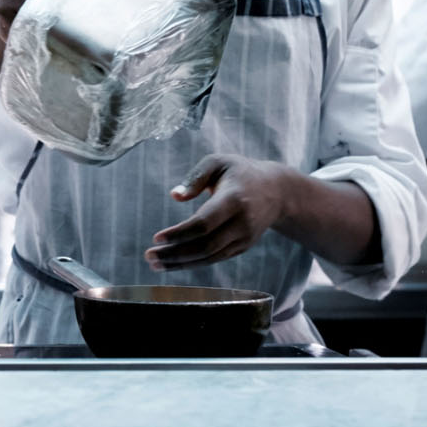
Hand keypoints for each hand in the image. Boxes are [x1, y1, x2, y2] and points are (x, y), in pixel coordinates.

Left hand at [144, 154, 290, 270]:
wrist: (276, 191)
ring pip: (210, 257)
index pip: (204, 223)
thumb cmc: (240, 172)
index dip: (179, 234)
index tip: (156, 238)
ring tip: (155, 264)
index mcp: (234, 199)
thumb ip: (196, 176)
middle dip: (175, 254)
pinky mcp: (242, 247)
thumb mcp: (218, 162)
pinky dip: (193, 264)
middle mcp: (242, 223)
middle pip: (205, 246)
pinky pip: (215, 259)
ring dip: (180, 263)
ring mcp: (244, 238)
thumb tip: (175, 196)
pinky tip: (173, 263)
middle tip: (149, 256)